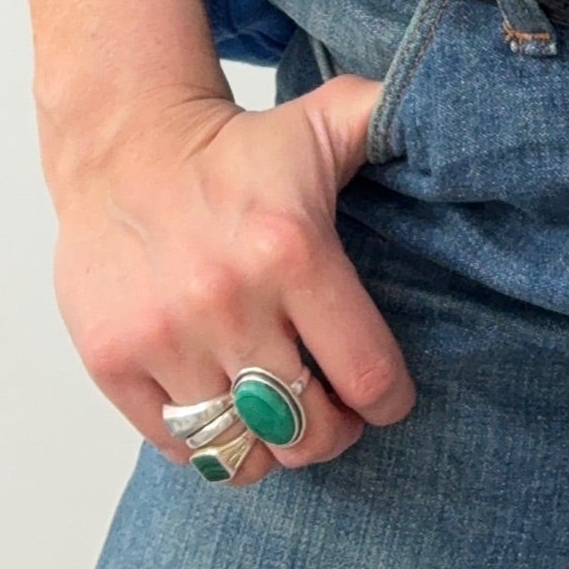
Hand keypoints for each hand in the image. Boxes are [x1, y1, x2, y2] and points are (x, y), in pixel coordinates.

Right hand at [48, 75, 414, 482]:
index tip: (389, 397)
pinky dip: (211, 442)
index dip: (389, 400)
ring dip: (273, 446)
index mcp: (292, 249)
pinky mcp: (113, 362)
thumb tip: (456, 122)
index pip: (365, 371)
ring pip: (242, 451)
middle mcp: (226, 300)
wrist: (127, 145)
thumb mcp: (329, 118)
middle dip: (336, 432)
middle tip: (339, 413)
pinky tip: (229, 408)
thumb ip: (392, 122)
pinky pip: (178, 446)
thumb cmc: (240, 145)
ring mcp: (164, 338)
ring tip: (285, 417)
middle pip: (306, 429)